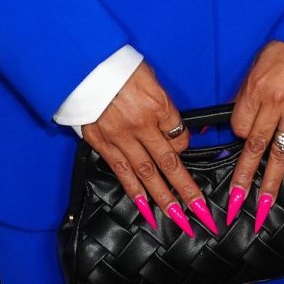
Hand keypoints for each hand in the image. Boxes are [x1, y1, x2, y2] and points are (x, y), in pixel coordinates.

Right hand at [80, 61, 218, 237]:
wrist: (82, 65)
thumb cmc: (117, 66)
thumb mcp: (149, 77)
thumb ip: (161, 103)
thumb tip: (171, 125)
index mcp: (156, 104)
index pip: (180, 134)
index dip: (185, 144)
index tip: (183, 147)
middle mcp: (140, 124)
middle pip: (169, 162)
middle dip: (187, 189)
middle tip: (200, 211)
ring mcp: (120, 136)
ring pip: (147, 173)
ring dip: (164, 198)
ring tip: (178, 218)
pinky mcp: (102, 142)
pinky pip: (121, 171)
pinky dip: (134, 191)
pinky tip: (144, 206)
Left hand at [227, 40, 283, 231]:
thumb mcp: (260, 62)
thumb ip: (248, 91)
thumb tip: (236, 113)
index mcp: (257, 88)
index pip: (240, 125)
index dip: (238, 135)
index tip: (242, 139)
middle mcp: (276, 104)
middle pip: (255, 146)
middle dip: (243, 177)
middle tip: (234, 201)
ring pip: (280, 155)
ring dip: (271, 185)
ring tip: (263, 208)